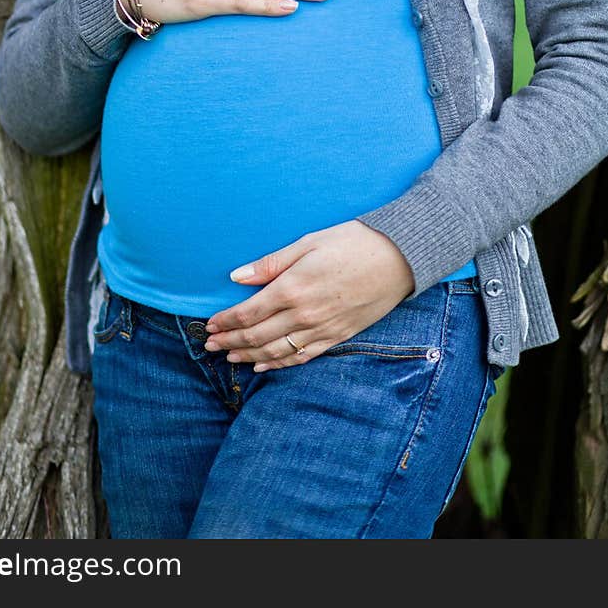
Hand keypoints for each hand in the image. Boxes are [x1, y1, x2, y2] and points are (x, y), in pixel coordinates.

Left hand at [202, 221, 415, 370]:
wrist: (398, 258)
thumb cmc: (352, 242)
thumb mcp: (308, 243)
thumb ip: (270, 263)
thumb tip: (236, 276)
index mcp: (292, 288)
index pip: (248, 313)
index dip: (226, 321)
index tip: (210, 324)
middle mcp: (303, 314)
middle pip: (257, 335)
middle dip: (230, 341)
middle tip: (209, 345)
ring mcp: (321, 329)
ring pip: (276, 351)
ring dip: (249, 355)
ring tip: (229, 356)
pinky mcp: (337, 336)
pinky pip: (301, 357)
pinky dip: (279, 364)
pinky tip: (264, 364)